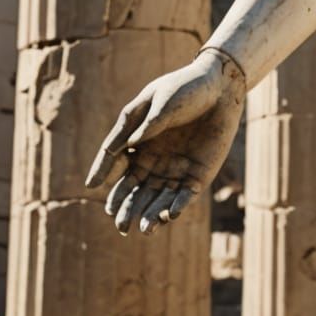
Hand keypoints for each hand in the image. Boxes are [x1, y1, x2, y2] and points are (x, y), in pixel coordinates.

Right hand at [84, 48, 246, 235]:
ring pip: (157, 200)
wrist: (221, 87)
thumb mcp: (159, 101)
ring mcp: (175, 170)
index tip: (94, 186)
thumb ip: (145, 123)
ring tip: (145, 228)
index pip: (117, 167)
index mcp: (137, 144)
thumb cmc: (186, 88)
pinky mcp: (198, 174)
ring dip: (150, 216)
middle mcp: (153, 162)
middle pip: (134, 191)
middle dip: (125, 209)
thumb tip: (131, 145)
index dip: (105, 176)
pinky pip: (185, 196)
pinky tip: (170, 215)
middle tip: (121, 224)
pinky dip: (177, 207)